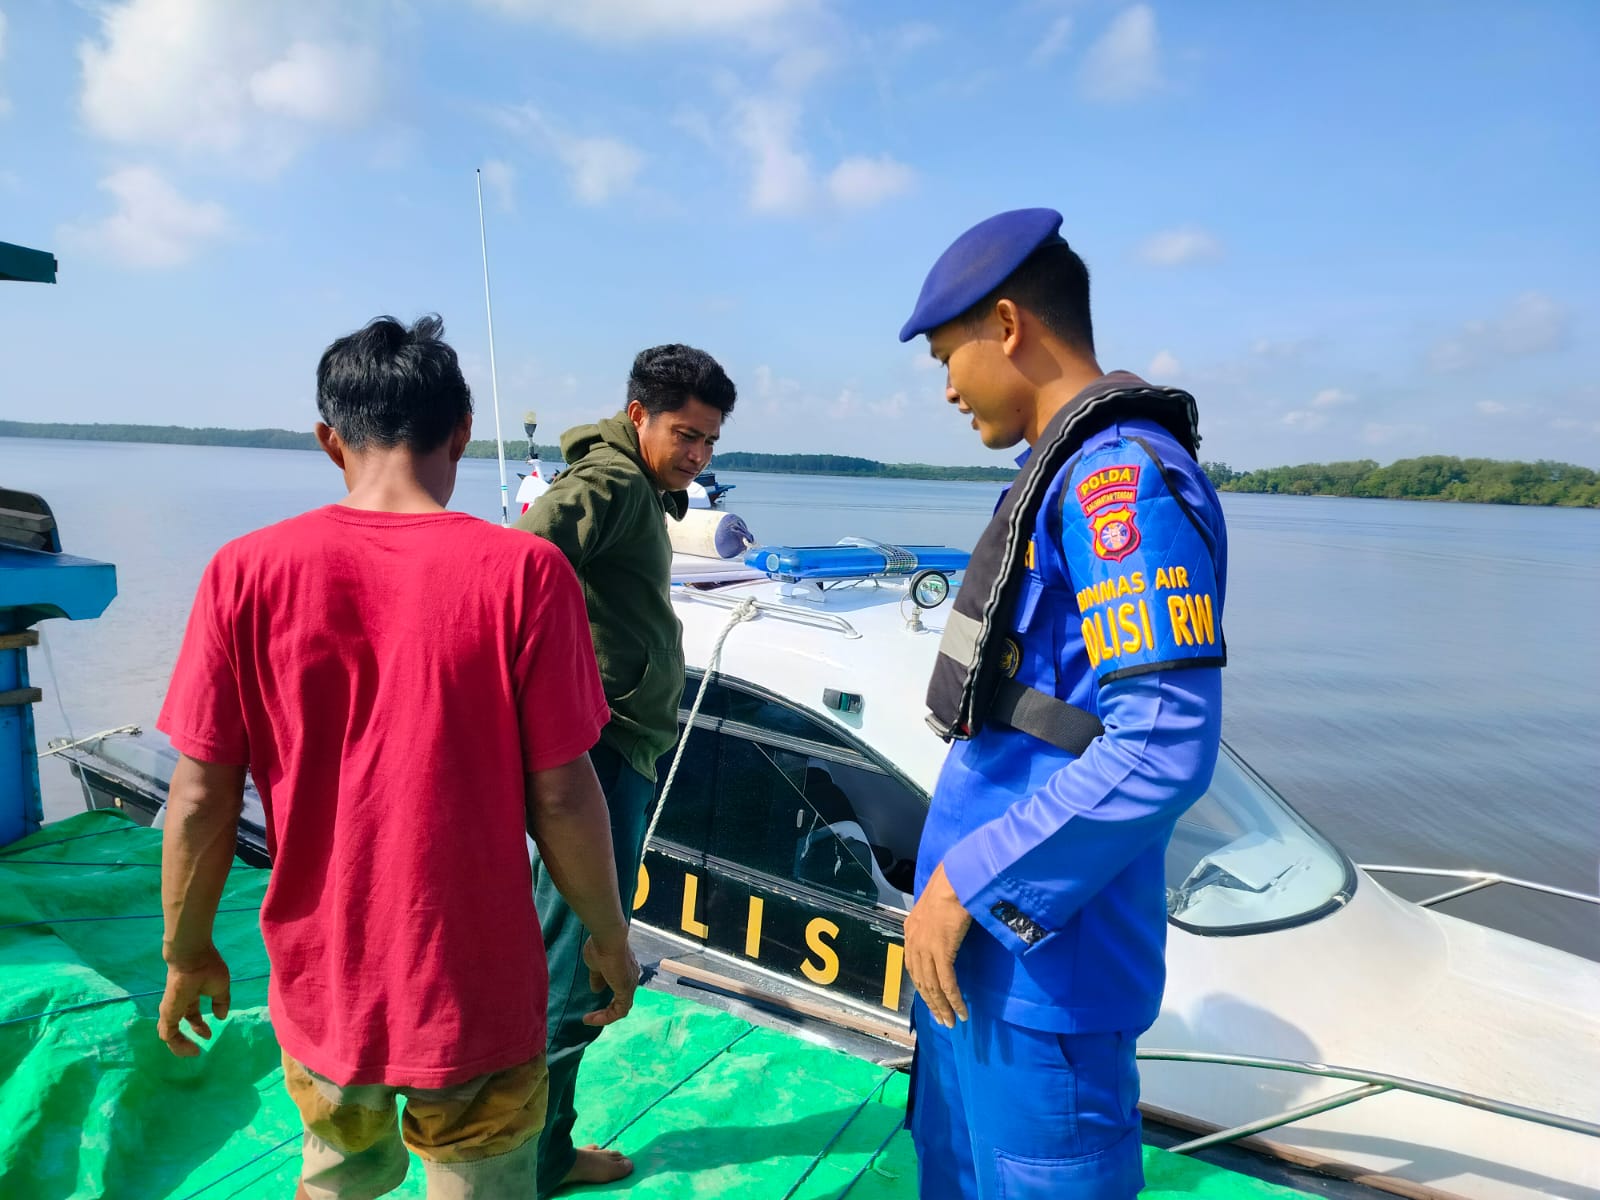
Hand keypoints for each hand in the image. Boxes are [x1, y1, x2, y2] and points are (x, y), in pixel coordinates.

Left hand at [158, 946, 231, 1056]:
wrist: (191, 956)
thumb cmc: (206, 966)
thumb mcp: (220, 987)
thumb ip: (221, 1002)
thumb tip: (221, 1017)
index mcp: (190, 997)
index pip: (191, 1016)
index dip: (199, 1027)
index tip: (208, 1035)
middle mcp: (178, 1005)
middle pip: (176, 1027)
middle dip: (185, 1040)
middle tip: (196, 1050)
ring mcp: (171, 1009)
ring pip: (169, 1034)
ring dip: (180, 1046)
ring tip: (193, 1053)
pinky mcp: (168, 1013)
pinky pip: (169, 1035)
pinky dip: (177, 1045)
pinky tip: (191, 1048)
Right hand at [581, 934, 639, 1026]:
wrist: (608, 938)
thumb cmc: (600, 947)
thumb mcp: (596, 966)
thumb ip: (597, 978)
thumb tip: (596, 989)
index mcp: (625, 972)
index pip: (620, 992)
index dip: (607, 1000)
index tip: (591, 1004)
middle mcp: (631, 979)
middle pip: (621, 1002)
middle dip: (605, 1011)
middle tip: (590, 1016)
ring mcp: (630, 985)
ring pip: (621, 1008)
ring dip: (605, 1016)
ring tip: (588, 1019)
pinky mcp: (626, 991)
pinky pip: (619, 1011)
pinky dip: (606, 1017)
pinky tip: (591, 1018)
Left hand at [903, 863, 971, 1027]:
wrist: (955, 880)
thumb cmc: (950, 886)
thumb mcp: (935, 904)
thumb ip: (934, 920)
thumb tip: (942, 927)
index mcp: (911, 931)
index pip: (913, 967)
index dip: (922, 987)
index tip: (931, 1001)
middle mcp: (914, 942)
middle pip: (921, 981)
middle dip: (932, 1003)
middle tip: (942, 1020)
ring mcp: (926, 948)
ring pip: (932, 987)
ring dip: (942, 1007)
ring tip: (951, 1021)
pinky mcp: (941, 951)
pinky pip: (947, 983)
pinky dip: (954, 1000)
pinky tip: (961, 1011)